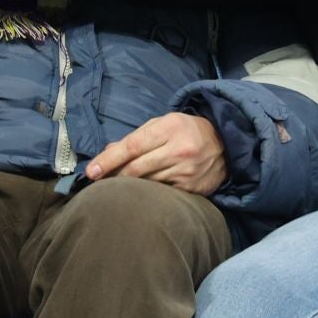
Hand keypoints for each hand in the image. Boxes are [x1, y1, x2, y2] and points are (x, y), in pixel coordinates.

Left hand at [85, 112, 228, 196]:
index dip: (109, 159)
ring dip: (129, 186)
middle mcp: (179, 149)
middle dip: (114, 176)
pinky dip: (149, 193)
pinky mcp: (192, 188)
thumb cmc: (187, 130)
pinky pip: (162, 193)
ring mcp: (186, 171)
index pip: (132, 146)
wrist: (226, 144)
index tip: (91, 171)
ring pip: (147, 183)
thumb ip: (136, 137)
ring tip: (118, 186)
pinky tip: (142, 193)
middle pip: (137, 168)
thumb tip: (108, 150)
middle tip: (99, 181)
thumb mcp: (164, 124)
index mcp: (169, 128)